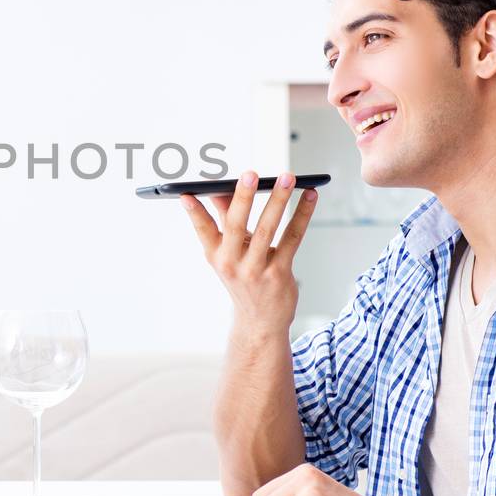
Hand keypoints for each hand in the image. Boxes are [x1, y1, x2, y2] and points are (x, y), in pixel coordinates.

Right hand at [181, 170, 316, 331]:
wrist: (260, 321)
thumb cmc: (244, 279)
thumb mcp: (229, 254)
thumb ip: (225, 220)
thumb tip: (219, 190)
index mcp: (215, 255)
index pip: (202, 230)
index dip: (194, 213)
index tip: (187, 194)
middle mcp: (232, 263)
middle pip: (236, 225)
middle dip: (243, 198)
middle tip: (250, 174)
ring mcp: (256, 270)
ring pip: (267, 229)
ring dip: (278, 200)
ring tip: (286, 178)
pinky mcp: (279, 273)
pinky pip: (291, 239)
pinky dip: (302, 215)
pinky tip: (309, 197)